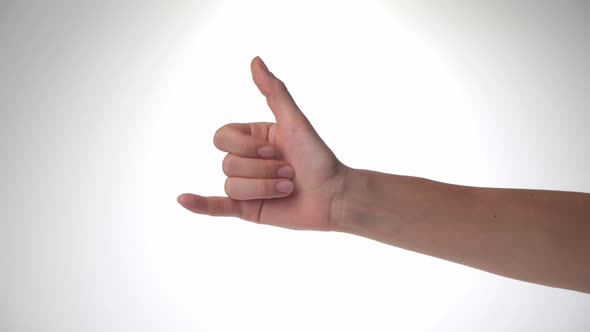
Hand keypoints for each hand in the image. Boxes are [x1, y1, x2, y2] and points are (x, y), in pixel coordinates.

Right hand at [177, 56, 347, 230]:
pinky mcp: (246, 209)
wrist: (334, 196)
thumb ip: (274, 92)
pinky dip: (198, 204)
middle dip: (261, 169)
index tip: (274, 149)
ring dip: (263, 187)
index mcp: (253, 139)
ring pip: (231, 184)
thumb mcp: (294, 121)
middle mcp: (246, 161)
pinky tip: (182, 199)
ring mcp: (245, 187)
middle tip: (289, 172)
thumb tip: (255, 60)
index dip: (246, 146)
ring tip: (288, 188)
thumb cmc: (318, 158)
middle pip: (227, 163)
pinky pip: (216, 206)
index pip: (223, 137)